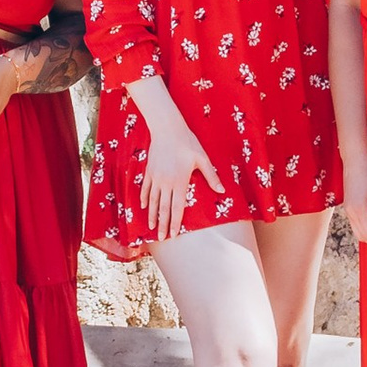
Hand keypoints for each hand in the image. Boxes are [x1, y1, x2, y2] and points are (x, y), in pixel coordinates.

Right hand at [133, 88, 224, 241]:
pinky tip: (144, 207)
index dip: (175, 222)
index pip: (177, 208)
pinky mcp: (149, 171)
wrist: (167, 128)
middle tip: (161, 238)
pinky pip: (146, 188)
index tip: (173, 235)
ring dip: (153, 215)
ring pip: (153, 201)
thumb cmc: (187, 142)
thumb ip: (211, 176)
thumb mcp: (202, 159)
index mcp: (180, 181)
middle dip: (163, 224)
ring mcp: (156, 177)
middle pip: (164, 208)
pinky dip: (145, 199)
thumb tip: (222, 190)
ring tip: (151, 227)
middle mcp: (166, 182)